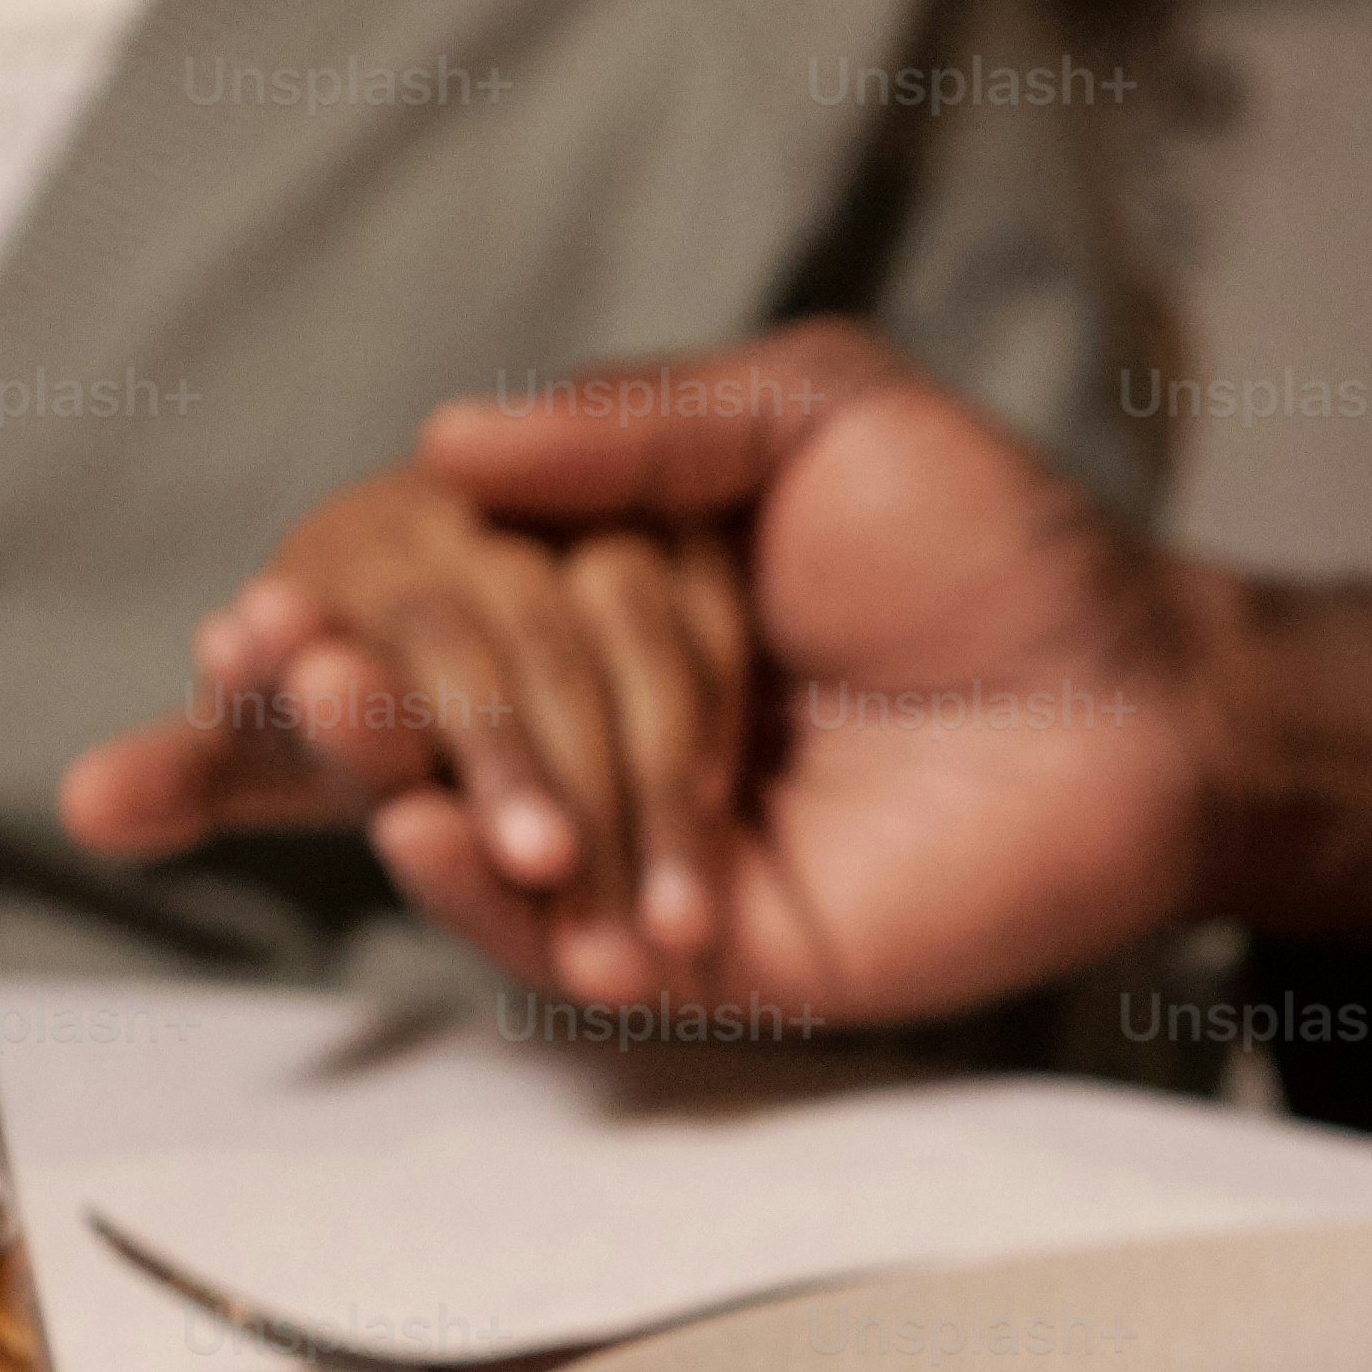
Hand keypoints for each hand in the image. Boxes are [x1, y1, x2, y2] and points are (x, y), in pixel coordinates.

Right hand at [65, 324, 1371, 1023]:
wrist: (1143, 696)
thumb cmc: (998, 551)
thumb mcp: (818, 418)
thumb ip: (636, 427)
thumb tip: (444, 440)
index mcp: (592, 597)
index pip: (405, 614)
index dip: (303, 630)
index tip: (229, 635)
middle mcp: (591, 728)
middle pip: (392, 739)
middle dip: (292, 724)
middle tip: (255, 675)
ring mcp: (634, 849)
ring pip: (465, 835)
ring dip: (397, 786)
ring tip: (362, 739)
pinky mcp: (700, 953)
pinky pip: (556, 945)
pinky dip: (491, 897)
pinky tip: (444, 836)